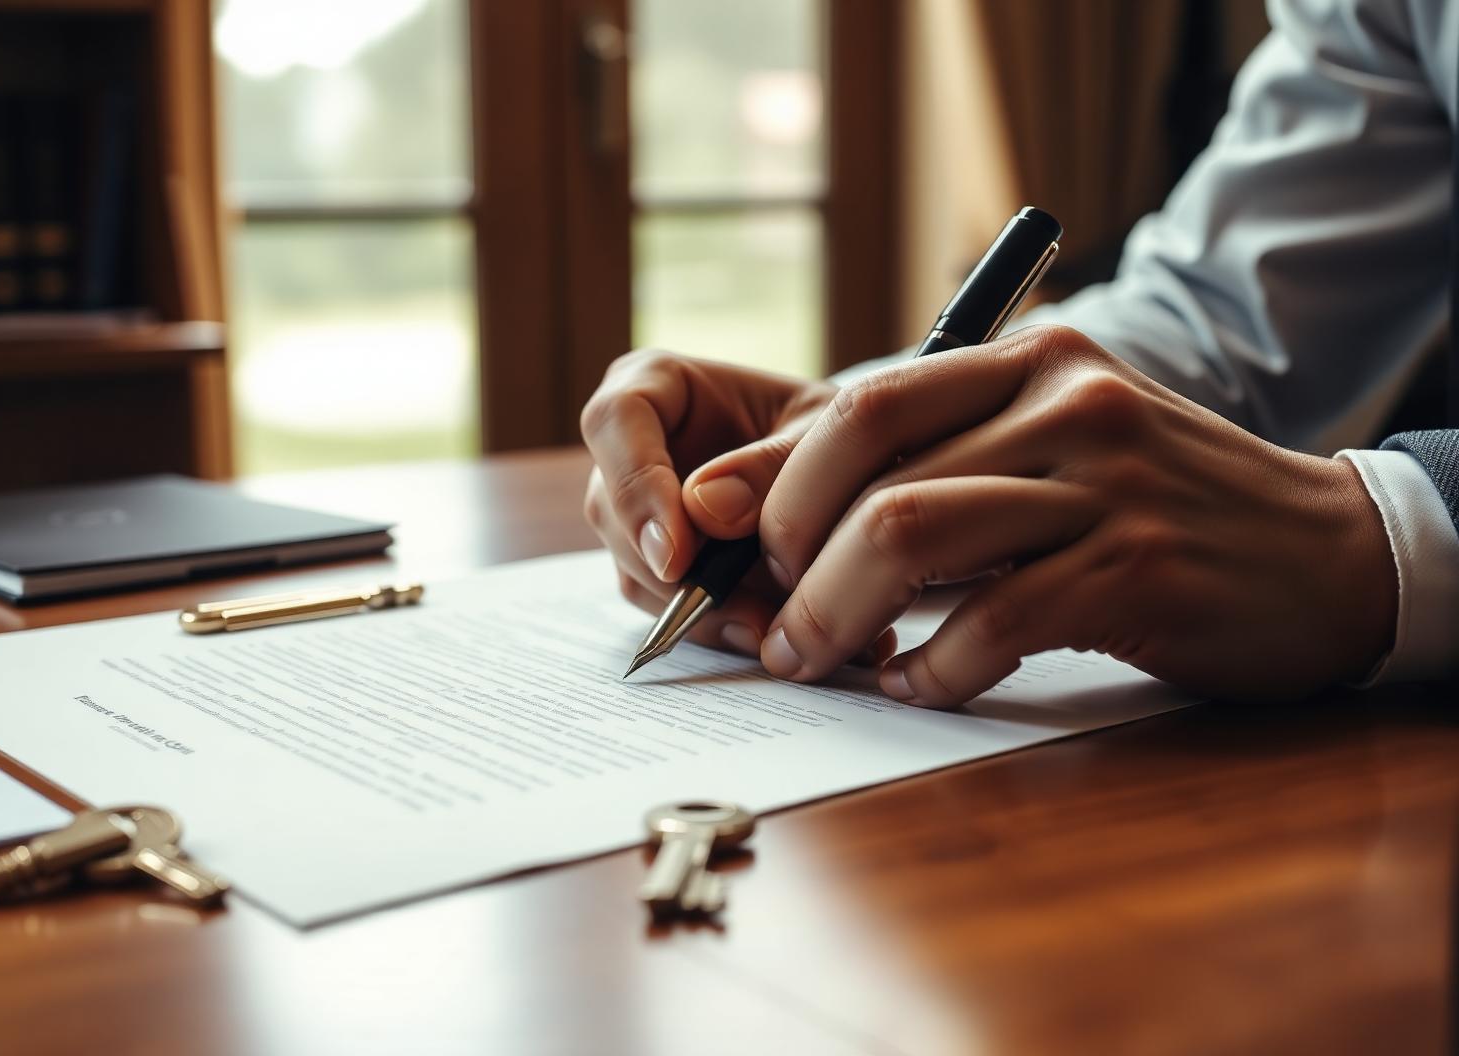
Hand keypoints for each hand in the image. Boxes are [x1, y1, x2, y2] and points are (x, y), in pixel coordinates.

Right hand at [581, 350, 894, 660]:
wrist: (852, 471)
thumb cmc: (831, 429)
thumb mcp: (820, 432)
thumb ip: (770, 465)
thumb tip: (704, 513)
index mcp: (656, 386)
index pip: (615, 419)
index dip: (636, 486)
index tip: (676, 554)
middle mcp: (631, 449)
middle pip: (614, 510)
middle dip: (673, 570)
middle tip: (740, 610)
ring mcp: (638, 512)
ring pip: (635, 569)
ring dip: (699, 608)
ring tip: (773, 629)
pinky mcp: (657, 564)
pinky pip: (664, 606)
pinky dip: (715, 625)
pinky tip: (768, 634)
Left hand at [755, 324, 1397, 704]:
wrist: (1324, 552)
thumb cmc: (1156, 506)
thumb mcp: (1047, 453)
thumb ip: (933, 461)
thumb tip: (775, 497)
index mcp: (1028, 361)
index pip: (862, 402)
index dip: (770, 474)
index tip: (719, 532)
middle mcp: (1061, 400)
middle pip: (868, 464)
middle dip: (788, 549)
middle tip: (773, 616)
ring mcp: (1101, 481)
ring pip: (908, 532)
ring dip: (836, 615)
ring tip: (821, 660)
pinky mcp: (1134, 567)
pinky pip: (990, 620)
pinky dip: (933, 667)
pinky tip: (922, 687)